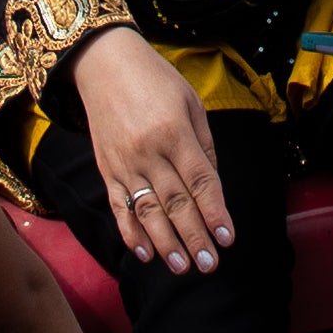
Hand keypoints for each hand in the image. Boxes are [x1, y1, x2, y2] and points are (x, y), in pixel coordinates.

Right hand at [73, 30, 228, 270]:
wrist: (104, 65)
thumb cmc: (156, 81)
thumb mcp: (191, 103)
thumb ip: (204, 146)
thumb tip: (212, 188)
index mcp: (174, 132)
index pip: (199, 180)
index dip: (214, 211)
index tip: (227, 238)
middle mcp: (147, 151)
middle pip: (175, 202)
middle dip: (194, 236)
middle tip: (209, 265)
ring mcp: (124, 163)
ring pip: (147, 211)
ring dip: (165, 242)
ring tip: (181, 267)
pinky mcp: (107, 170)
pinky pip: (119, 206)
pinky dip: (130, 232)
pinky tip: (144, 253)